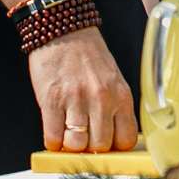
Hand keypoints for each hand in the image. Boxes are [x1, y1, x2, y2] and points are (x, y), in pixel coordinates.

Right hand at [28, 28, 138, 153]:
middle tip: (84, 137)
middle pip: (100, 146)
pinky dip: (53, 141)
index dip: (114, 146)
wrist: (62, 31)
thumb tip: (112, 140)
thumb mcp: (113, 79)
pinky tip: (54, 131)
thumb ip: (115, 108)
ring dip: (71, 145)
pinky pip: (53, 137)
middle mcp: (102, 98)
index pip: (126, 139)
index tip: (106, 143)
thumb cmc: (88, 57)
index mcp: (121, 94)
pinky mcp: (52, 100)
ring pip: (77, 145)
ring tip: (68, 133)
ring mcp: (76, 100)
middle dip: (91, 147)